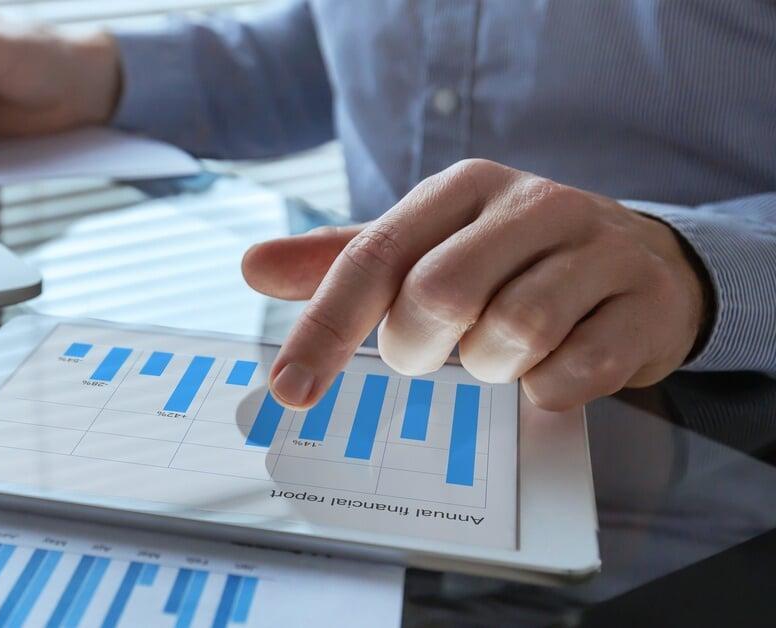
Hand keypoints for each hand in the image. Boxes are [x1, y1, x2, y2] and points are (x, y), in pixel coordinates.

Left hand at [242, 159, 708, 410]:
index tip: (290, 389)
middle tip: (431, 351)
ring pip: (512, 333)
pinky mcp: (643, 308)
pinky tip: (551, 367)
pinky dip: (546, 390)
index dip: (325, 326)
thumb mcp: (427, 246)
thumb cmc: (511, 260)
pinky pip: (572, 374)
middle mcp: (532, 205)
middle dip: (418, 347)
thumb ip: (343, 261)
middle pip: (440, 294)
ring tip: (500, 352)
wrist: (644, 267)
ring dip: (490, 367)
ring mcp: (598, 252)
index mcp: (464, 187)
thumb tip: (254, 265)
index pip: (376, 255)